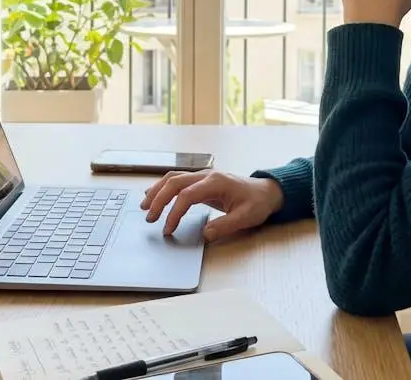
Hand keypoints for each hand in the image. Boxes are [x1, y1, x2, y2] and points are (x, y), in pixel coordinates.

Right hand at [140, 170, 283, 241]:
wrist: (266, 191)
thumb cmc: (257, 203)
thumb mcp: (246, 218)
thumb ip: (225, 226)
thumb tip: (204, 235)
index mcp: (216, 183)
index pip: (187, 195)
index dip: (174, 212)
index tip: (168, 229)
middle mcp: (206, 175)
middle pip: (174, 182)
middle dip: (158, 200)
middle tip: (149, 218)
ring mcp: (203, 176)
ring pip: (173, 178)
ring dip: (157, 191)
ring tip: (144, 206)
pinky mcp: (201, 180)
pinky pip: (177, 180)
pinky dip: (163, 187)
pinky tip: (154, 196)